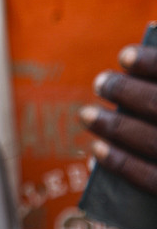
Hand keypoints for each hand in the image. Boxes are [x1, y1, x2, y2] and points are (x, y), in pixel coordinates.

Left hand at [80, 45, 156, 194]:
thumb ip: (155, 89)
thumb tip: (134, 67)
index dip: (153, 64)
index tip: (125, 56)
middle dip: (127, 92)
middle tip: (101, 82)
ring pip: (154, 142)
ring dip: (115, 126)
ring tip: (87, 114)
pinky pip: (153, 180)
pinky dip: (122, 163)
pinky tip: (98, 149)